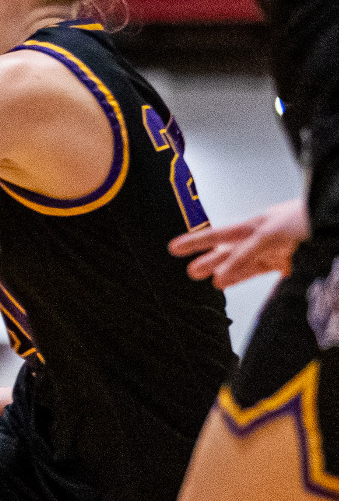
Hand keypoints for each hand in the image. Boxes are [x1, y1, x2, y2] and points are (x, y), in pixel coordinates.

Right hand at [169, 199, 308, 287]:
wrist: (334, 223)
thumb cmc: (309, 217)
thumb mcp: (271, 233)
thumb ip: (246, 253)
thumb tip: (221, 276)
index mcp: (258, 224)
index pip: (223, 237)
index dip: (200, 245)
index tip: (178, 251)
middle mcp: (263, 237)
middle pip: (228, 249)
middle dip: (205, 256)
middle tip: (184, 262)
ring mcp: (274, 251)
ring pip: (241, 263)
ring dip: (221, 270)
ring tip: (200, 277)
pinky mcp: (286, 264)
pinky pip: (258, 272)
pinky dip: (241, 278)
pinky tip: (227, 283)